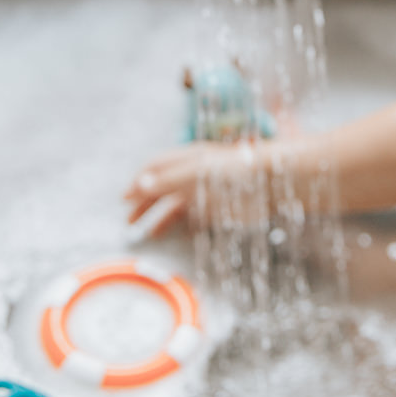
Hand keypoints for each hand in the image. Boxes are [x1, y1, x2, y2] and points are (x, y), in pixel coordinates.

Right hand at [124, 142, 270, 238]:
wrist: (271, 181)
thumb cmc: (233, 169)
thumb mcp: (196, 172)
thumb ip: (168, 179)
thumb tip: (141, 184)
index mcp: (187, 159)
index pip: (156, 168)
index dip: (139, 181)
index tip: (124, 198)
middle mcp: (194, 175)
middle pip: (163, 189)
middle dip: (145, 203)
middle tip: (129, 221)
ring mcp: (206, 192)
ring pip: (178, 206)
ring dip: (162, 218)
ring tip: (149, 234)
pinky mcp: (219, 208)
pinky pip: (196, 218)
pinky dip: (184, 226)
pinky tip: (177, 236)